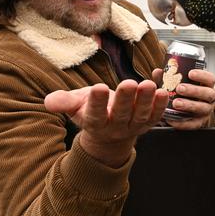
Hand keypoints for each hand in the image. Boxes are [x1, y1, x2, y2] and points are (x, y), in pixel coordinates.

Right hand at [45, 71, 167, 166]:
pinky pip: (156, 114)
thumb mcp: (75, 106)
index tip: (98, 87)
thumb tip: (50, 101)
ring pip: (141, 115)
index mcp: (95, 123)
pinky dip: (161, 104)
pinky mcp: (148, 123)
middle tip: (129, 83)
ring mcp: (134, 126)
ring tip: (149, 85)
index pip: (95, 114)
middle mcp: (115, 127)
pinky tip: (163, 89)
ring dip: (146, 100)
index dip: (97, 102)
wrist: (110, 132)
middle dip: (125, 99)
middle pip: (121, 114)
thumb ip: (64, 102)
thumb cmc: (91, 111)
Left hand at [164, 69, 214, 129]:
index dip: (202, 75)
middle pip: (208, 94)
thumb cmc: (182, 94)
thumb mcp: (176, 84)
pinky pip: (193, 124)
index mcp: (206, 86)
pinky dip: (182, 123)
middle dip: (194, 90)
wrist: (183, 113)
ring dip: (189, 105)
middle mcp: (209, 99)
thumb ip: (168, 78)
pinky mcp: (199, 123)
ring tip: (176, 103)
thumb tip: (157, 72)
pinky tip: (172, 119)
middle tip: (179, 88)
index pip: (210, 79)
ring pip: (202, 108)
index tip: (190, 73)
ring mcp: (205, 111)